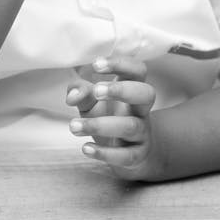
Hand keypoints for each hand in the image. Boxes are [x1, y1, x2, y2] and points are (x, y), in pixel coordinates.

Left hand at [65, 56, 161, 180]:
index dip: (120, 64)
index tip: (95, 64)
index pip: (137, 70)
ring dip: (100, 125)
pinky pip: (127, 156)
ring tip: (74, 126)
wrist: (129, 152)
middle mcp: (141, 109)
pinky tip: (86, 148)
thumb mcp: (91, 102)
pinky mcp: (137, 155)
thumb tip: (72, 96)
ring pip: (131, 126)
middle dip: (122, 90)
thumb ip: (80, 93)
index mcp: (132, 89)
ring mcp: (142, 133)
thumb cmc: (108, 118)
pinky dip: (105, 153)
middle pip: (147, 93)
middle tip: (96, 90)